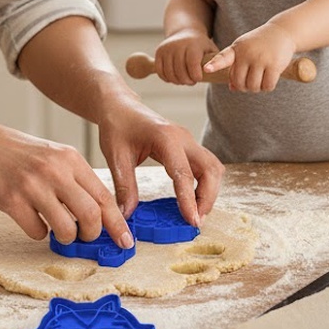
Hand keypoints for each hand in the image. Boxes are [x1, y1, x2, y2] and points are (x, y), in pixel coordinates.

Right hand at [0, 125, 133, 248]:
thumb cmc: (21, 153)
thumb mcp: (56, 156)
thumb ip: (76, 180)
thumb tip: (99, 215)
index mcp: (71, 159)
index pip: (104, 196)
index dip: (117, 223)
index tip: (125, 241)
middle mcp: (55, 171)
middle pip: (91, 215)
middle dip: (93, 234)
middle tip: (86, 238)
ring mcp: (33, 186)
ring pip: (65, 228)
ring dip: (66, 238)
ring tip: (59, 232)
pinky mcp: (12, 200)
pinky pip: (37, 231)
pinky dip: (39, 233)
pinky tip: (32, 220)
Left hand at [97, 97, 223, 226]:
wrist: (120, 107)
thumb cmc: (117, 126)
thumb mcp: (116, 157)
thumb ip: (124, 187)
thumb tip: (127, 215)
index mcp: (166, 138)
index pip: (184, 173)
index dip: (190, 199)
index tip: (192, 220)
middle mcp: (183, 138)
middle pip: (211, 169)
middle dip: (208, 197)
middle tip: (196, 221)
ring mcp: (188, 141)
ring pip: (213, 168)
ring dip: (210, 191)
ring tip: (196, 214)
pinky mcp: (188, 146)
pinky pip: (206, 167)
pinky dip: (205, 184)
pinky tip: (192, 200)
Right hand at [154, 29, 217, 84]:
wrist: (185, 32)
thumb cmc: (201, 45)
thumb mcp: (211, 50)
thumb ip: (217, 61)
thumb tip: (227, 74)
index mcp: (193, 45)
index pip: (192, 65)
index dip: (195, 76)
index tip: (198, 78)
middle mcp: (178, 45)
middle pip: (180, 71)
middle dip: (187, 80)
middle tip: (192, 81)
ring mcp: (166, 48)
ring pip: (169, 73)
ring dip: (177, 81)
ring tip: (184, 80)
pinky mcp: (159, 52)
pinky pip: (160, 71)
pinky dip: (167, 78)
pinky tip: (174, 77)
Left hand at [203, 22, 296, 91]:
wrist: (282, 31)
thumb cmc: (259, 43)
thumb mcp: (244, 50)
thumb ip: (236, 67)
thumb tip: (232, 88)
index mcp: (236, 49)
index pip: (223, 58)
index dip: (214, 65)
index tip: (206, 69)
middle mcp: (247, 53)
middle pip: (240, 83)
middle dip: (245, 87)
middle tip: (251, 81)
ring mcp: (261, 59)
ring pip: (253, 87)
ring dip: (257, 88)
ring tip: (261, 78)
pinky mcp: (275, 65)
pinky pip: (267, 86)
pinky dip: (268, 87)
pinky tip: (270, 79)